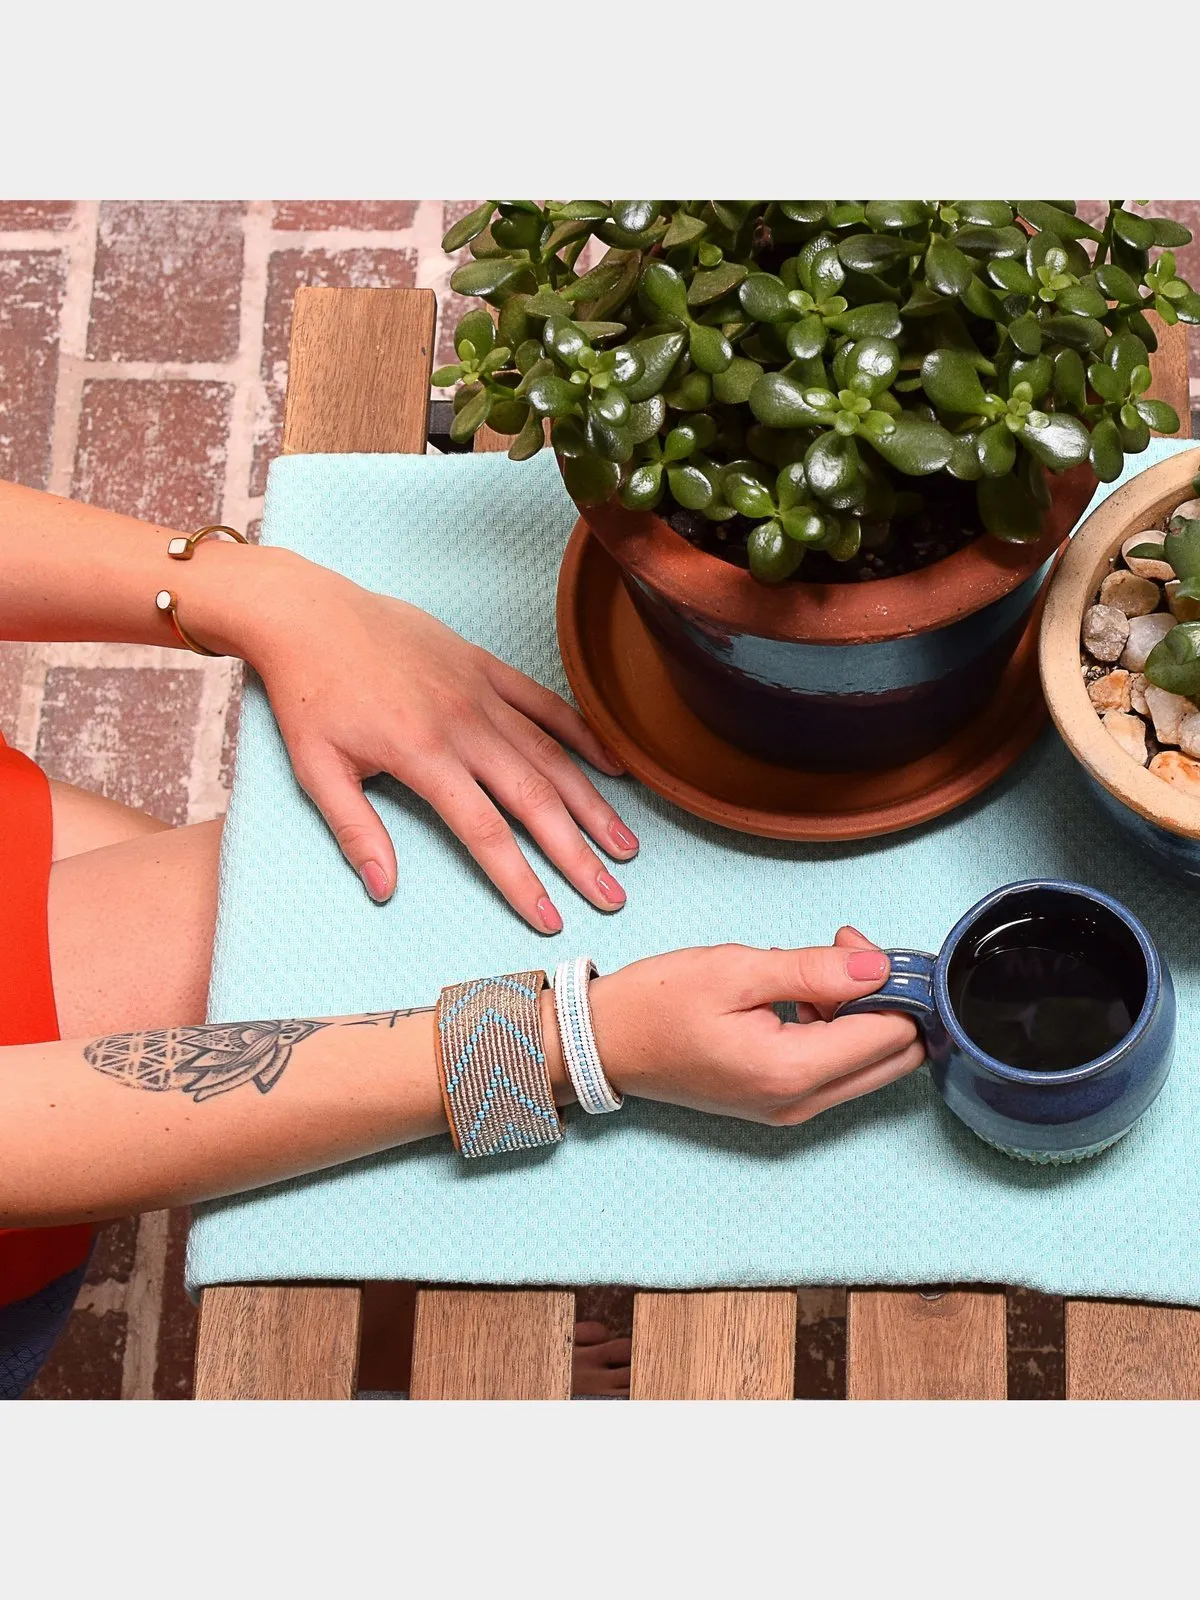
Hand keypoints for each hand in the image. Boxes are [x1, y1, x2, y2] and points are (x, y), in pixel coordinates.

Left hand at [242, 554, 637, 930]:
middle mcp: (463, 724)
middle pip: (535, 799)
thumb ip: (356, 831)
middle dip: (577, 852)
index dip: (521, 879)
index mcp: (422, 755)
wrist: (309, 614)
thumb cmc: (309, 693)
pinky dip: (581, 733)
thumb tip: (384, 889)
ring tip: (624, 845)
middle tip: (611, 894)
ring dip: (592, 803)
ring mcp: (479, 691)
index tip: (550, 917)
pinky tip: (612, 765)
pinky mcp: (483, 665)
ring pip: (551, 754)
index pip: (486, 831)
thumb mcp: (316, 769)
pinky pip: (543, 702)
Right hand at [591, 927, 921, 1125]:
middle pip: (898, 1057)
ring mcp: (794, 1110)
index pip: (892, 1032)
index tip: (858, 941)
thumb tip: (880, 965)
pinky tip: (804, 996)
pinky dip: (841, 1030)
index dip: (894, 982)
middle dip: (888, 999)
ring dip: (864, 1012)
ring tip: (815, 967)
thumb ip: (815, 970)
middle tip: (845, 951)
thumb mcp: (736, 970)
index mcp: (792, 1070)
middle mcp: (802, 1102)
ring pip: (874, 1064)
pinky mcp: (783, 1104)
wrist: (604, 1044)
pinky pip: (841, 1070)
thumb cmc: (657, 1004)